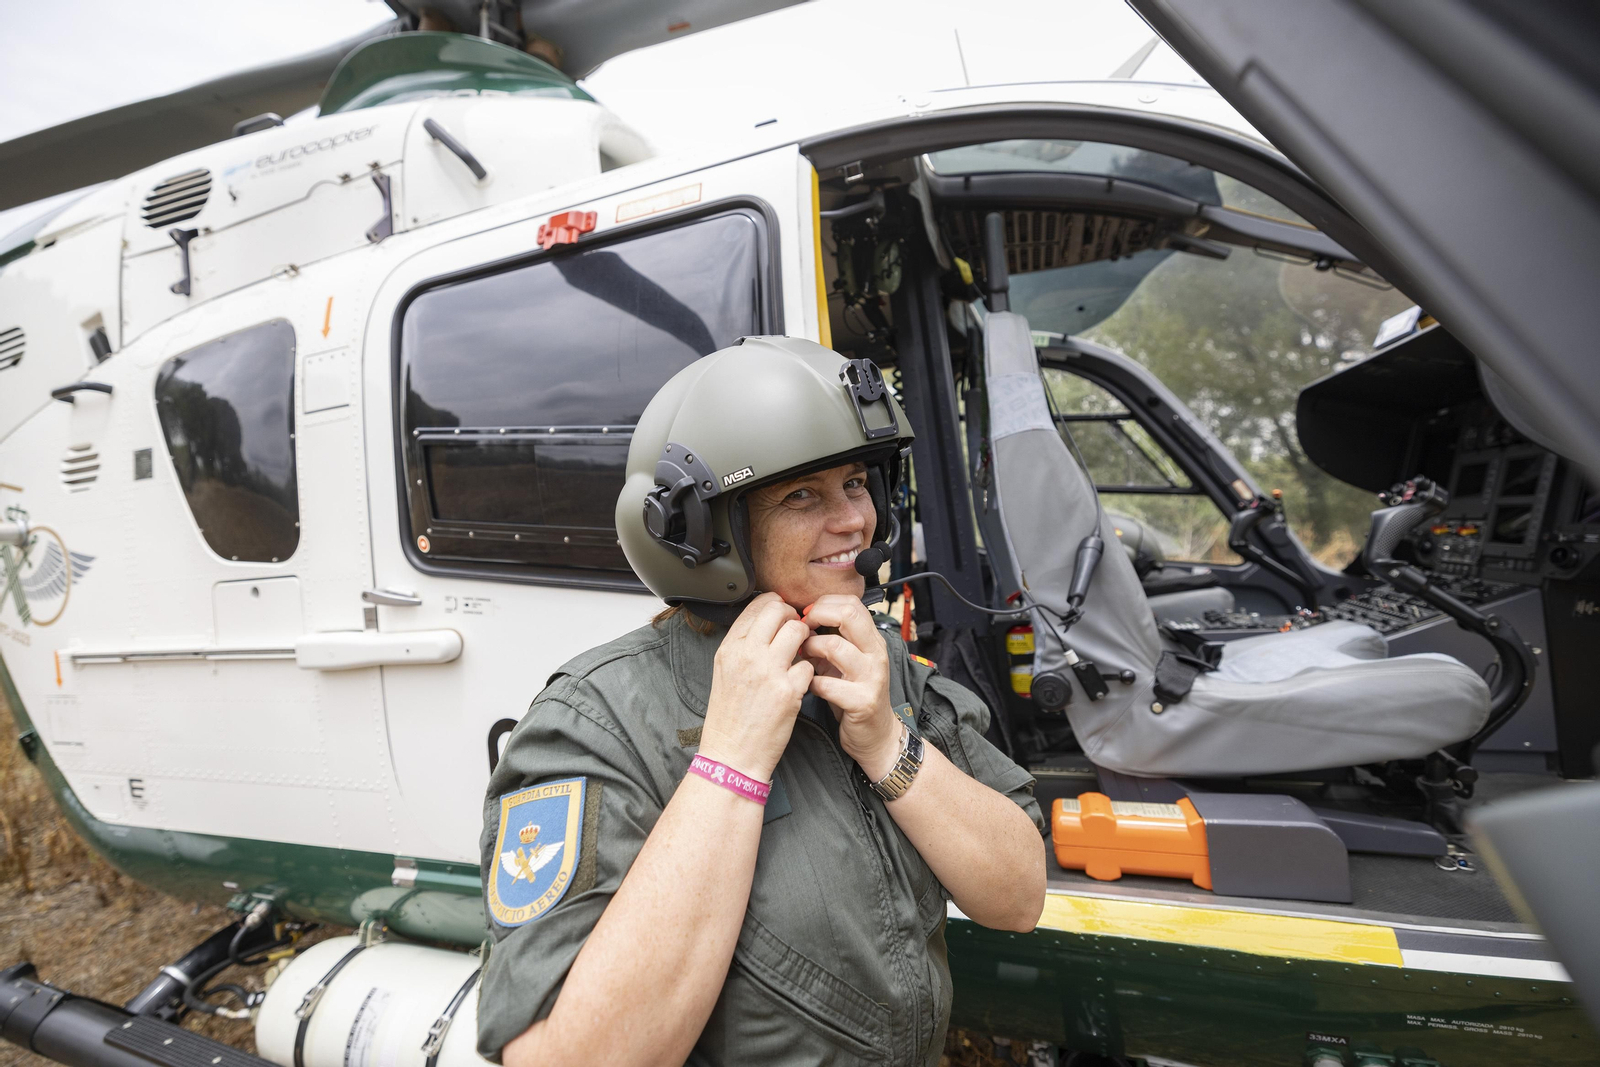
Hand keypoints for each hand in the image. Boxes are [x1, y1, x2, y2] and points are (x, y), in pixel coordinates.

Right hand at [700, 593, 814, 781]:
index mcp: (730, 647)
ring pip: (799, 631)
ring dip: (805, 641)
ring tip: (801, 656)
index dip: (777, 606)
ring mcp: (768, 671)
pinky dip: (807, 672)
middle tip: (797, 634)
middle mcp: (747, 654)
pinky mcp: (788, 691)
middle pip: (780, 610)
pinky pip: (808, 665)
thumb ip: (744, 645)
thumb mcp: (725, 671)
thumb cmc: (729, 716)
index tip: (783, 618)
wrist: (731, 754)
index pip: (758, 605)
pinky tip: (800, 684)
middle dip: (793, 618)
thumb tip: (767, 623)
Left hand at [801, 596, 900, 780]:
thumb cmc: (854, 694)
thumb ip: (829, 641)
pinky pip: (828, 684)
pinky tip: (808, 686)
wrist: (876, 735)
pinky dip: (811, 683)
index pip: (851, 603)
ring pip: (835, 646)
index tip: (806, 615)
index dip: (824, 603)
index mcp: (872, 640)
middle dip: (817, 616)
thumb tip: (800, 621)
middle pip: (848, 614)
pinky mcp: (863, 701)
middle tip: (802, 630)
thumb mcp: (845, 662)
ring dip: (810, 649)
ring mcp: (871, 677)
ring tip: (803, 657)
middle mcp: (875, 654)